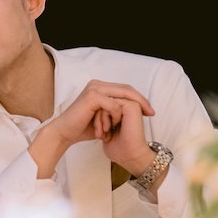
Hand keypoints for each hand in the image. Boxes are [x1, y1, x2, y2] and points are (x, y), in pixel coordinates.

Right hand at [32, 81, 156, 175]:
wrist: (65, 133)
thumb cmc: (83, 127)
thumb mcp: (104, 118)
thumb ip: (115, 111)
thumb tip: (132, 112)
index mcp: (100, 87)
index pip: (125, 89)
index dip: (140, 98)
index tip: (150, 111)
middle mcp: (97, 84)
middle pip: (127, 89)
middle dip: (142, 101)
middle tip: (152, 113)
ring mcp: (94, 88)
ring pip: (122, 94)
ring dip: (130, 108)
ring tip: (139, 119)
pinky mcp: (92, 96)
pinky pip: (113, 104)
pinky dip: (117, 115)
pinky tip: (115, 125)